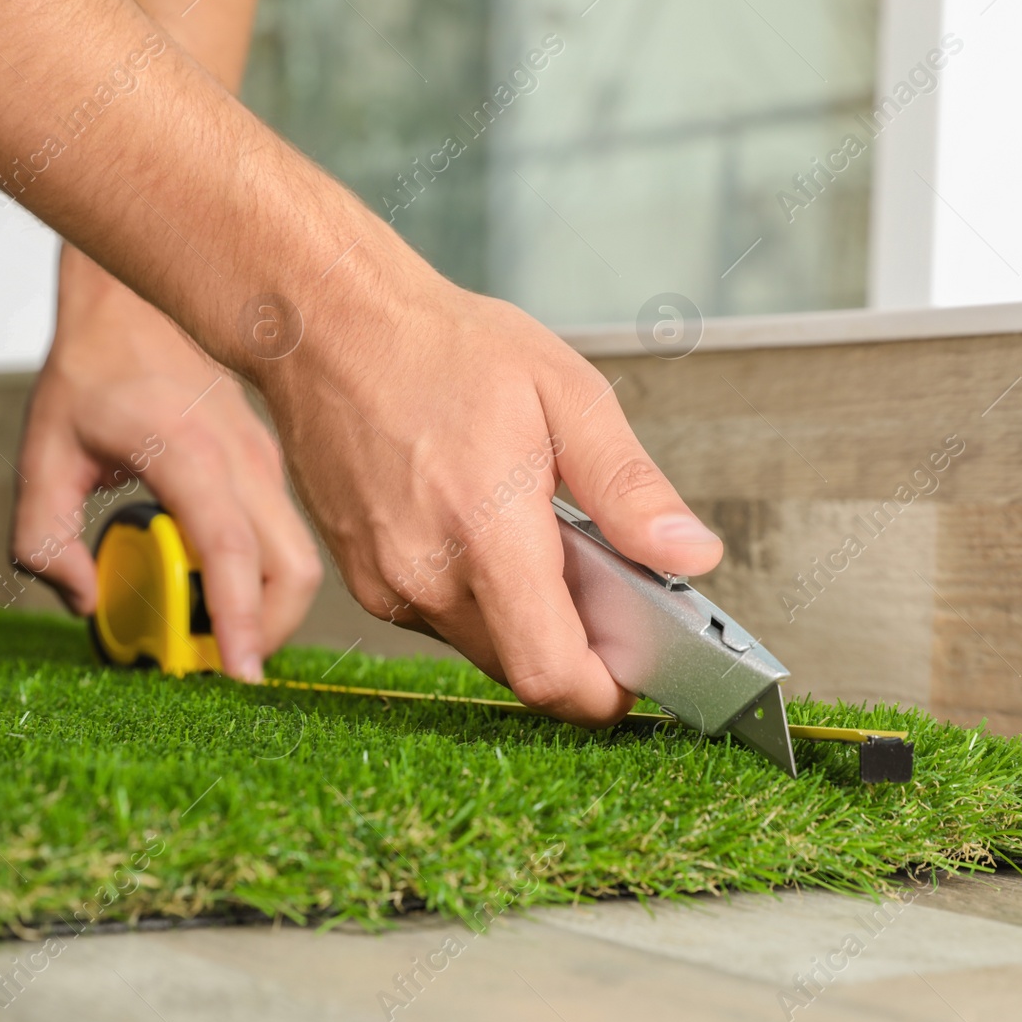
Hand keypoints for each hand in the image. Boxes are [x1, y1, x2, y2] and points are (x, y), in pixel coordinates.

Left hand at [12, 247, 321, 679]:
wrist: (133, 303)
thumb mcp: (40, 455)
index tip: (236, 673)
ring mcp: (265, 465)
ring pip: (297, 561)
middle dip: (266, 632)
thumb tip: (85, 602)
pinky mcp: (268, 471)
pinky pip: (282, 541)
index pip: (230, 550)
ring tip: (208, 632)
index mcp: (188, 453)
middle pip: (292, 570)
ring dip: (264, 611)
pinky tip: (210, 587)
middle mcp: (243, 462)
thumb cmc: (91, 373)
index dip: (238, 618)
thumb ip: (43, 539)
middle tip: (216, 666)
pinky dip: (259, 581)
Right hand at [253, 275, 722, 725]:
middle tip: (602, 579)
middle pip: (523, 669)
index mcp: (485, 532)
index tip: (638, 671)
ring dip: (527, 619)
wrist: (331, 329)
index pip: (551, 673)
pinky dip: (481, 599)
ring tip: (540, 538)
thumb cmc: (441, 348)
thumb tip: (691, 555)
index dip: (605, 692)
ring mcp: (387, 584)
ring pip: (484, 648)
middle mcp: (426, 575)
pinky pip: (443, 621)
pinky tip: (488, 533)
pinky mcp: (366, 581)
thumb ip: (630, 488)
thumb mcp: (565, 395)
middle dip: (575, 645)